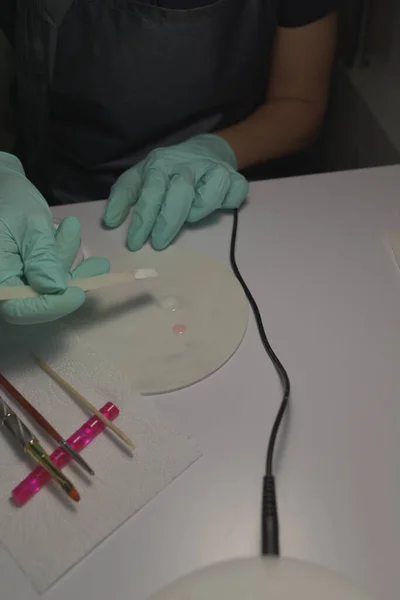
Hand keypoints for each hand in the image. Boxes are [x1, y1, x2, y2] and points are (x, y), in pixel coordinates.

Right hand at [0, 152, 109, 323]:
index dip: (50, 306)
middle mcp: (4, 282)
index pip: (18, 307)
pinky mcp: (28, 271)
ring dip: (70, 264)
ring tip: (73, 229)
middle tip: (97, 267)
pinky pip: (50, 273)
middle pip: (37, 301)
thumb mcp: (31, 225)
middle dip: (71, 284)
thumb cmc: (12, 200)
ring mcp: (16, 277)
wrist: (4, 186)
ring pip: (48, 286)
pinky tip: (71, 231)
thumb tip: (55, 289)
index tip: (78, 293)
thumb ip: (42, 258)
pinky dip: (64, 257)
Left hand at [103, 134, 248, 250]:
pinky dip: (225, 204)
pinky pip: (233, 196)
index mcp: (161, 164)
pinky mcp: (235, 178)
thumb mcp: (140, 177)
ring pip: (208, 196)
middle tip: (158, 244)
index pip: (150, 191)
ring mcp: (213, 169)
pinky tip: (217, 206)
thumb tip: (110, 221)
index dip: (142, 219)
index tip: (135, 243)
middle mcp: (187, 164)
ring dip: (197, 212)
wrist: (205, 151)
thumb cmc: (168, 172)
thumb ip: (123, 197)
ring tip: (188, 219)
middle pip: (179, 193)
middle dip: (166, 222)